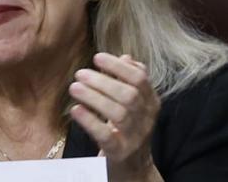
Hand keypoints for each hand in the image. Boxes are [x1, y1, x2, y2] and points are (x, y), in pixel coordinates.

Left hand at [69, 53, 161, 181]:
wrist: (134, 170)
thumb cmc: (130, 132)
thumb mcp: (136, 107)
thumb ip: (131, 82)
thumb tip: (125, 57)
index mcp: (152, 103)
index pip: (140, 78)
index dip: (119, 66)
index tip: (98, 57)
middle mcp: (147, 119)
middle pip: (129, 94)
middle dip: (104, 80)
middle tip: (80, 73)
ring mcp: (135, 137)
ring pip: (118, 113)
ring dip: (94, 97)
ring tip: (74, 87)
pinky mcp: (120, 153)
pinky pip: (106, 135)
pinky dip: (90, 121)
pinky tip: (75, 110)